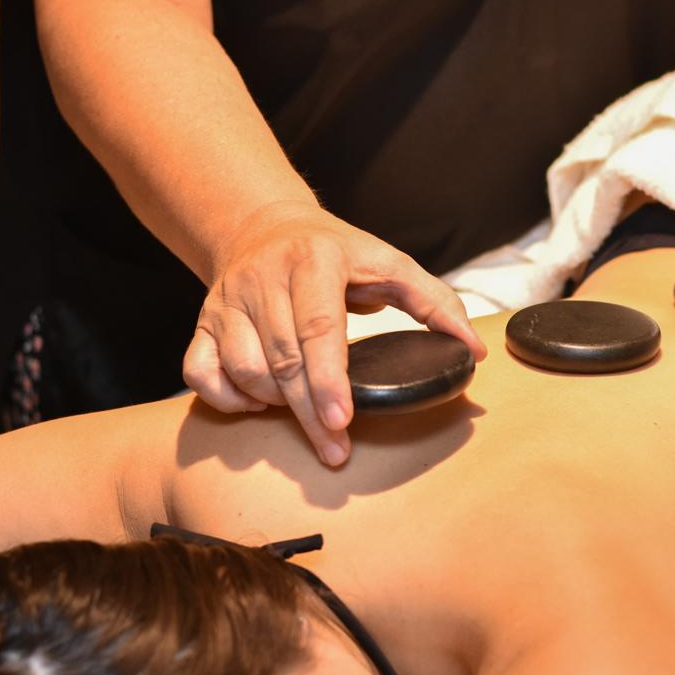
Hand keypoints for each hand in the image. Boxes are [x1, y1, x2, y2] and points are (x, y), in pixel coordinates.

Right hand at [183, 201, 486, 465]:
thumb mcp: (389, 263)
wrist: (263, 225)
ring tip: (305, 412)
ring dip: (273, 403)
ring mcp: (227, 300)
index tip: (344, 420)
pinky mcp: (202, 321)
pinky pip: (200, 372)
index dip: (330, 378)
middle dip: (309, 412)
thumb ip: (436, 303)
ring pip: (242, 368)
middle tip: (334, 450)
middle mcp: (264, 277)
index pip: (319, 326)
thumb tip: (474, 350)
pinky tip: (258, 403)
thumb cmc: (336, 255)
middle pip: (283, 359)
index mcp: (315, 260)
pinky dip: (227, 398)